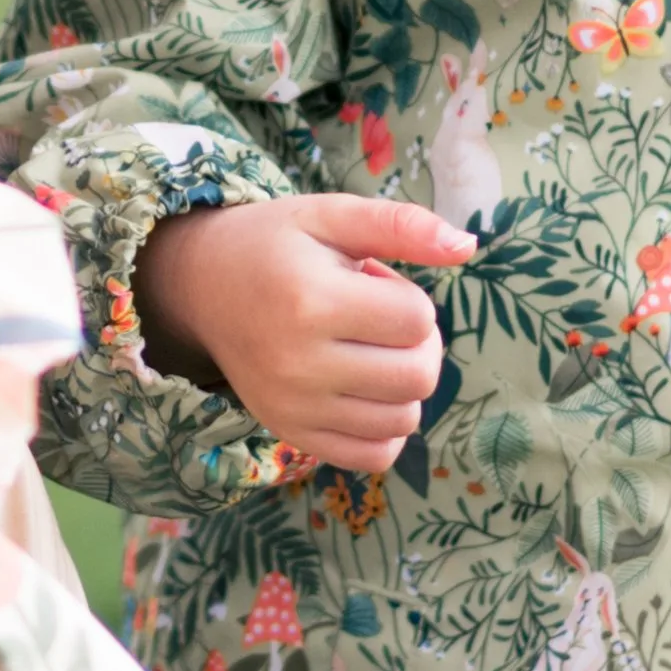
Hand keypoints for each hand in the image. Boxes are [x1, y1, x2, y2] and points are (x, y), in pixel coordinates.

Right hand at [133, 193, 476, 470]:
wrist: (203, 287)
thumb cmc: (277, 243)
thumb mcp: (334, 215)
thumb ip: (403, 225)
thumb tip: (468, 247)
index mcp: (313, 302)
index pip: (417, 320)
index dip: (410, 296)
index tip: (374, 282)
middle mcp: (301, 365)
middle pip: (418, 375)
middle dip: (420, 341)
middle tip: (381, 317)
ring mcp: (295, 409)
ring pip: (403, 419)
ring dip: (405, 381)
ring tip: (368, 348)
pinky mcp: (293, 435)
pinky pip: (373, 456)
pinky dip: (388, 426)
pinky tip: (368, 389)